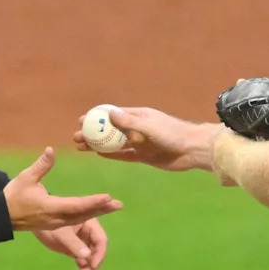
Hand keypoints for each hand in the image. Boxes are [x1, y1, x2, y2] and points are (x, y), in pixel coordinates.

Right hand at [4, 147, 122, 230]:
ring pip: (81, 219)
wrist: (2, 216)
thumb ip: (41, 165)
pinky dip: (88, 216)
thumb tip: (51, 150)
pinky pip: (75, 221)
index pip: (76, 205)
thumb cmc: (13, 195)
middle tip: (119, 204)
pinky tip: (98, 211)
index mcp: (50, 207)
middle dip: (101, 209)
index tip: (107, 197)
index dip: (92, 202)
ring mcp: (56, 224)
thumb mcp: (26, 177)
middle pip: (83, 215)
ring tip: (113, 207)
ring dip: (98, 213)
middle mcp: (56, 218)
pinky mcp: (55, 225)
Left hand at [33, 218, 107, 269]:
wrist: (35, 223)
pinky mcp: (76, 249)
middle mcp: (89, 233)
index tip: (92, 266)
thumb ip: (73, 243)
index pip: (101, 240)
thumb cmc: (48, 223)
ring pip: (91, 259)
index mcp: (90, 224)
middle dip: (93, 266)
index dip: (99, 253)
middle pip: (97, 252)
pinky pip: (83, 262)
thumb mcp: (61, 234)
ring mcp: (83, 242)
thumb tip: (87, 256)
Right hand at [73, 107, 223, 171]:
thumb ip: (129, 122)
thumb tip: (109, 114)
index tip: (81, 121)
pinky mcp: (144, 156)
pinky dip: (111, 155)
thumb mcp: (149, 127)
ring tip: (81, 147)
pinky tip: (98, 154)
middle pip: (110, 130)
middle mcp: (136, 128)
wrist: (192, 150)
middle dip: (93, 133)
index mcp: (138, 115)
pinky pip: (124, 155)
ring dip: (98, 144)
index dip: (96, 117)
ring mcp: (139, 142)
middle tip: (76, 138)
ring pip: (114, 143)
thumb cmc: (173, 133)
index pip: (112, 115)